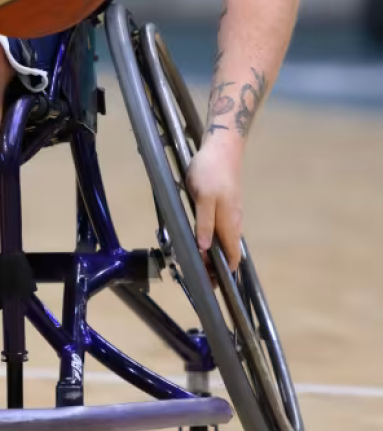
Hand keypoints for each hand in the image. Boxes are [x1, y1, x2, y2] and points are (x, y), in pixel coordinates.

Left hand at [186, 139, 243, 273]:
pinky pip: (220, 228)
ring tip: (196, 259)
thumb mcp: (203, 197)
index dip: (222, 272)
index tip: (208, 283)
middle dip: (215, 265)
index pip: (231, 258)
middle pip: (228, 252)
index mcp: (229, 224)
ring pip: (224, 240)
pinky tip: (200, 237)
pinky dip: (211, 238)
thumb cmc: (211, 171)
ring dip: (212, 252)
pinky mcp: (225, 204)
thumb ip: (204, 223)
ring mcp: (230, 212)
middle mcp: (233, 222)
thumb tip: (204, 249)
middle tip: (197, 273)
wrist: (222, 147)